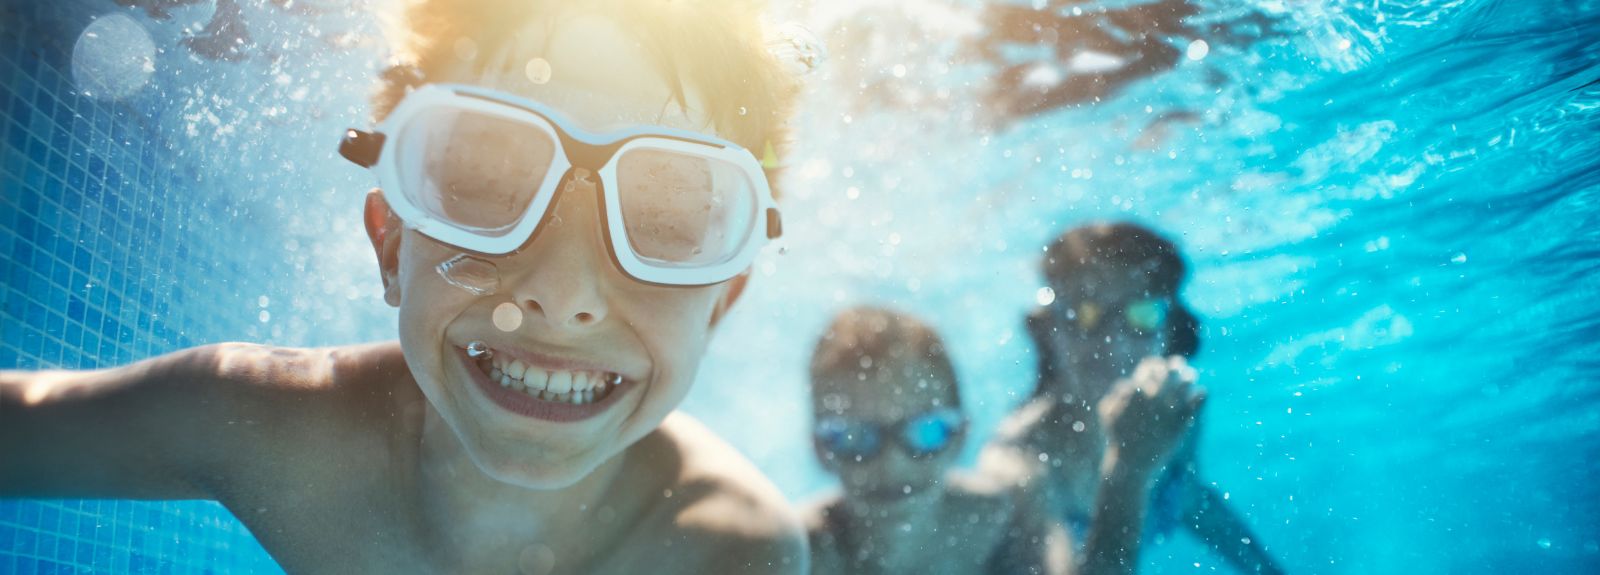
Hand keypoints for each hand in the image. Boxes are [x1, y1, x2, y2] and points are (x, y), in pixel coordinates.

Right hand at [1097, 356, 1205, 476]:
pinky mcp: (1184, 420)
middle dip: (1176, 365)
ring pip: (1187, 381)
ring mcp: (1171, 407)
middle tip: (1180, 365)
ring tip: (1191, 377)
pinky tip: (1200, 393)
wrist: (1132, 464)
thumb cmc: (1118, 437)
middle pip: (1171, 370)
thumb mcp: (1107, 412)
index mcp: (1137, 390)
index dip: (1156, 363)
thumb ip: (1116, 393)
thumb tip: (1129, 382)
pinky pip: (1198, 399)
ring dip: (1189, 377)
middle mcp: (1155, 396)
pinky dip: (1200, 393)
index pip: (1151, 366)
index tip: (1160, 365)